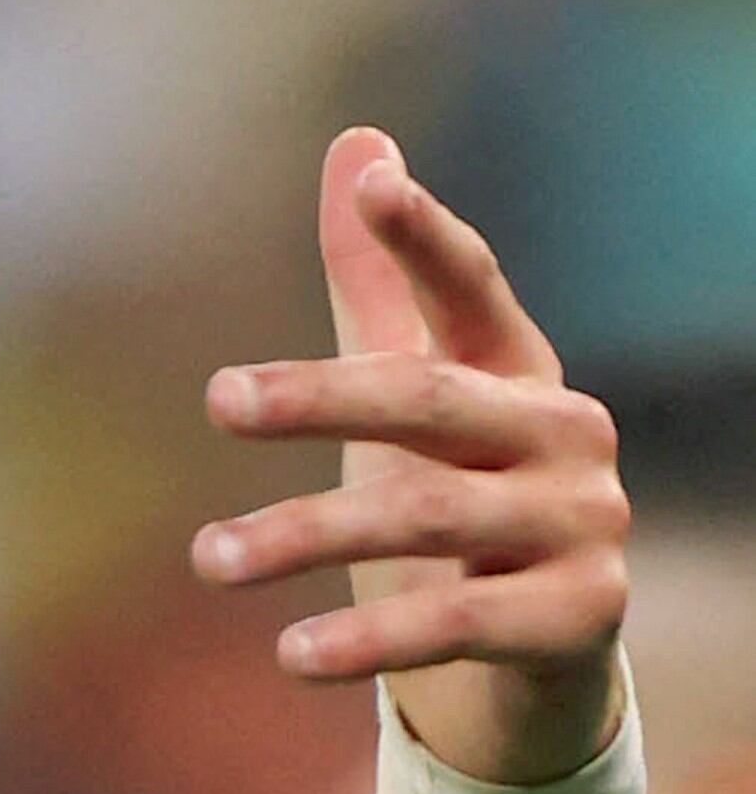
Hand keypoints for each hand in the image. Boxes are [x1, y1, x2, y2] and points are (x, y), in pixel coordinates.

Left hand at [194, 125, 628, 786]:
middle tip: (219, 398)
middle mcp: (566, 433)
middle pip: (430, 401)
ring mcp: (583, 522)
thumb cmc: (457, 499)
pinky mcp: (580, 614)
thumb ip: (376, 285)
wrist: (535, 652)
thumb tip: (356, 140)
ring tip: (210, 558)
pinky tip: (290, 654)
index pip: (471, 289)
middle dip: (321, 397)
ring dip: (308, 535)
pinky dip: (369, 639)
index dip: (424, 238)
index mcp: (519, 370)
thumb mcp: (410, 395)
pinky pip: (456, 621)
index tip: (370, 185)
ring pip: (429, 517)